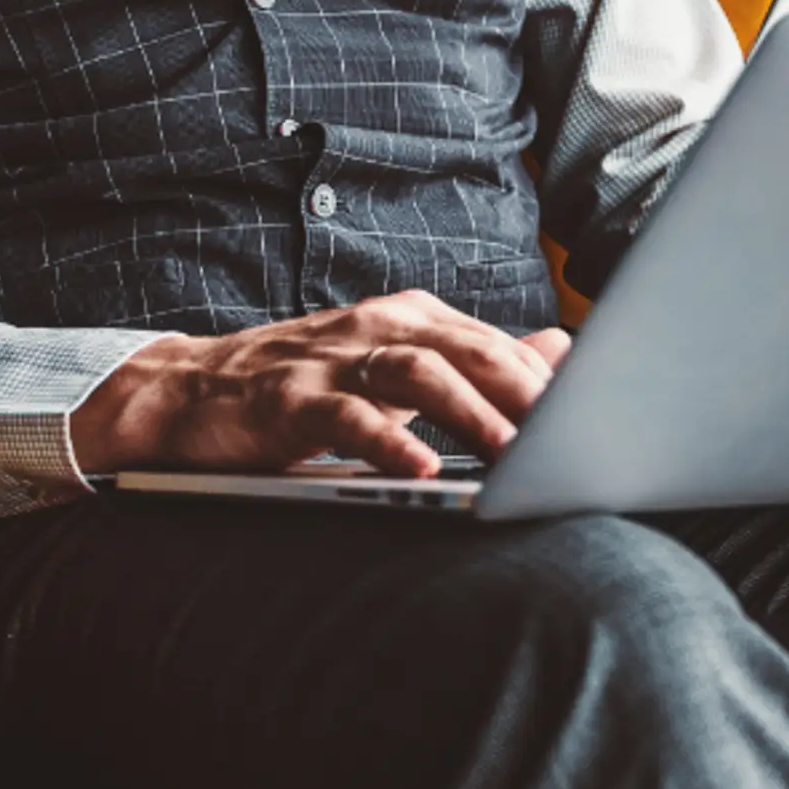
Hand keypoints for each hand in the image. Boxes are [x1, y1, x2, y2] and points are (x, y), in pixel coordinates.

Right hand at [71, 289, 574, 478]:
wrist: (187, 392)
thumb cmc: (305, 389)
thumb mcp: (397, 368)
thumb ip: (475, 360)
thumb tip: (561, 347)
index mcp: (413, 319)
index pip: (497, 344)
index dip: (550, 382)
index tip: (601, 418)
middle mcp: (380, 326)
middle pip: (471, 348)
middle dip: (528, 391)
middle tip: (576, 439)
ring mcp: (333, 359)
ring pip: (419, 373)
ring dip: (473, 413)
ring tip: (515, 455)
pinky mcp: (289, 397)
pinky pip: (346, 416)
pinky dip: (386, 440)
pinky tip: (417, 469)